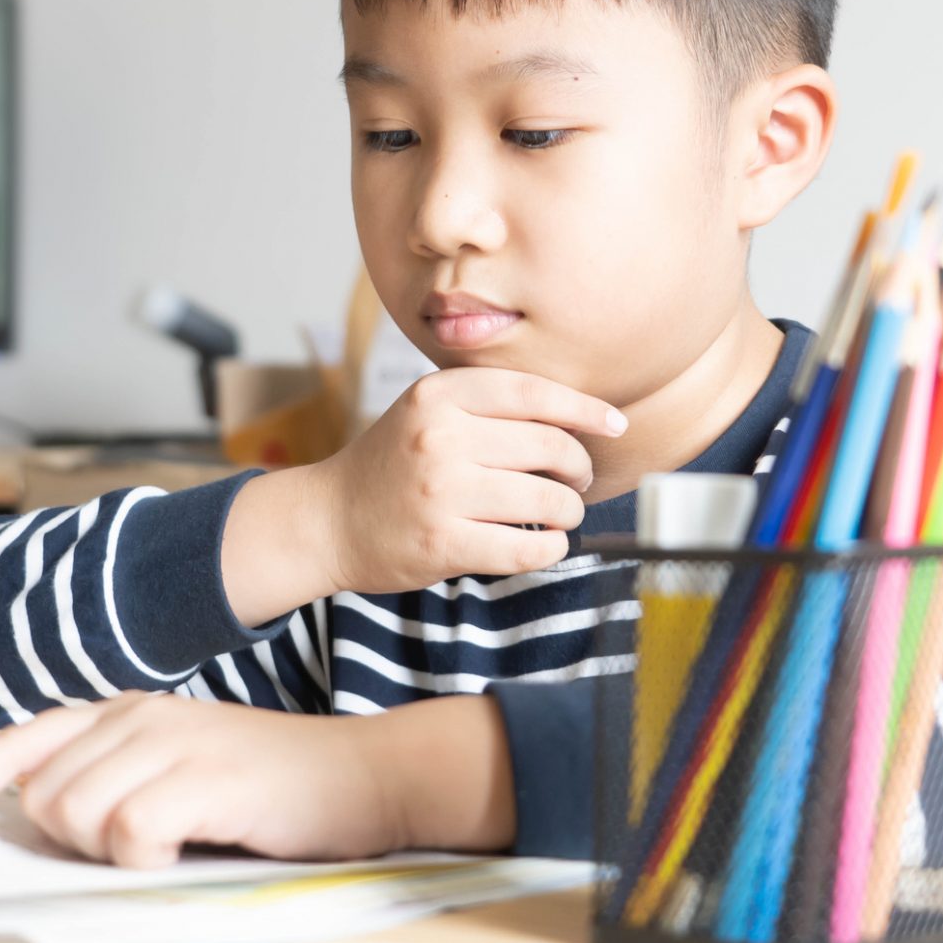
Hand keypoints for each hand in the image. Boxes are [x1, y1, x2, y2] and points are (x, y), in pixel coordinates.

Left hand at [0, 693, 400, 866]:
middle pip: (41, 797)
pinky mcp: (203, 778)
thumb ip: (115, 773)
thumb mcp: (182, 765)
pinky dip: (147, 857)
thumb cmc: (271, 786)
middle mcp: (139, 714)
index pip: (22, 738)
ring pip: (75, 816)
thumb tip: (39, 808)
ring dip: (111, 850)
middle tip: (141, 842)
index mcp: (127, 709)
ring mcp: (171, 741)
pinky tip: (190, 847)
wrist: (364, 776)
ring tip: (171, 840)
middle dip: (71, 839)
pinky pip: (128, 834)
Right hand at [314, 367, 626, 592]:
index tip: (614, 424)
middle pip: (550, 446)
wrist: (328, 520)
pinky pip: (527, 547)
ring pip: (546, 498)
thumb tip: (576, 419)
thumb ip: (486, 405)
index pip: (533, 394)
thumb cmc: (391, 464)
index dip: (585, 409)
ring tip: (560, 513)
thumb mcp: (426, 411)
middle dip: (578, 467)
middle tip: (577, 479)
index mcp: (439, 395)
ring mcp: (441, 490)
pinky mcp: (443, 541)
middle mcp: (440, 436)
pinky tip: (546, 544)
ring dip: (568, 510)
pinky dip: (551, 549)